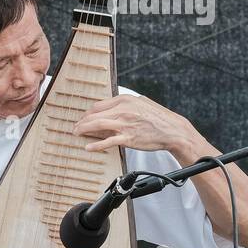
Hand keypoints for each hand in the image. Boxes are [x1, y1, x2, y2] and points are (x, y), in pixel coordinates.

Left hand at [72, 94, 196, 155]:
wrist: (173, 130)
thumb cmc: (157, 117)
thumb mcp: (140, 103)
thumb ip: (124, 105)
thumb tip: (109, 109)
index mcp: (125, 100)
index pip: (98, 106)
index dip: (87, 114)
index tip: (82, 119)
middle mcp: (123, 110)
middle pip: (94, 115)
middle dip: (81, 122)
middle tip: (75, 128)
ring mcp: (125, 124)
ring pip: (97, 125)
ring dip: (83, 130)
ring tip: (76, 134)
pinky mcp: (129, 138)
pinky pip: (108, 141)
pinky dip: (96, 145)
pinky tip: (89, 147)